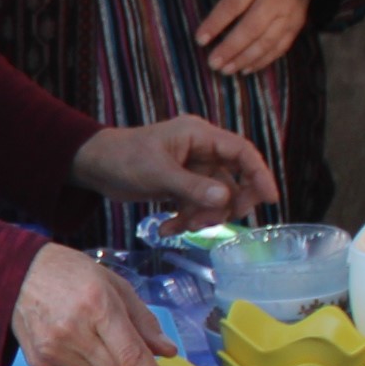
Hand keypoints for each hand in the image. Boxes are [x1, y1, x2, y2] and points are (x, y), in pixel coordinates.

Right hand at [11, 242, 181, 365]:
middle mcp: (73, 332)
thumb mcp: (115, 285)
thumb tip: (167, 353)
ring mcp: (53, 350)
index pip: (131, 356)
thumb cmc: (71, 274)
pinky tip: (91, 350)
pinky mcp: (41, 363)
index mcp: (97, 306)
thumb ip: (143, 321)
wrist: (16, 275)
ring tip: (129, 363)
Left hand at [70, 114, 278, 223]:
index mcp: (200, 135)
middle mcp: (201, 151)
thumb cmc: (124, 158)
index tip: (270, 199)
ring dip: (201, 217)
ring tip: (179, 226)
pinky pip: (196, 206)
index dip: (259, 174)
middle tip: (213, 221)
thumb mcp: (158, 173)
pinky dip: (185, 220)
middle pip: (234, 178)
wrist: (94, 166)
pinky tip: (166, 229)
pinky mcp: (181, 186)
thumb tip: (225, 199)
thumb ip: (191, 187)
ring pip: (215, 197)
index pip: (241, 152)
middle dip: (226, 204)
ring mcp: (192, 170)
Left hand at [187, 0, 316, 75]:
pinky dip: (263, 61)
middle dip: (231, 48)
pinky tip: (247, 69)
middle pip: (251, 27)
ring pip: (267, 41)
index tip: (200, 39)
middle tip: (213, 63)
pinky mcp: (298, 23)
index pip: (233, 3)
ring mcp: (289, 12)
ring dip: (245, 59)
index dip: (216, 23)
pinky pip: (280, 47)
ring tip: (226, 70)